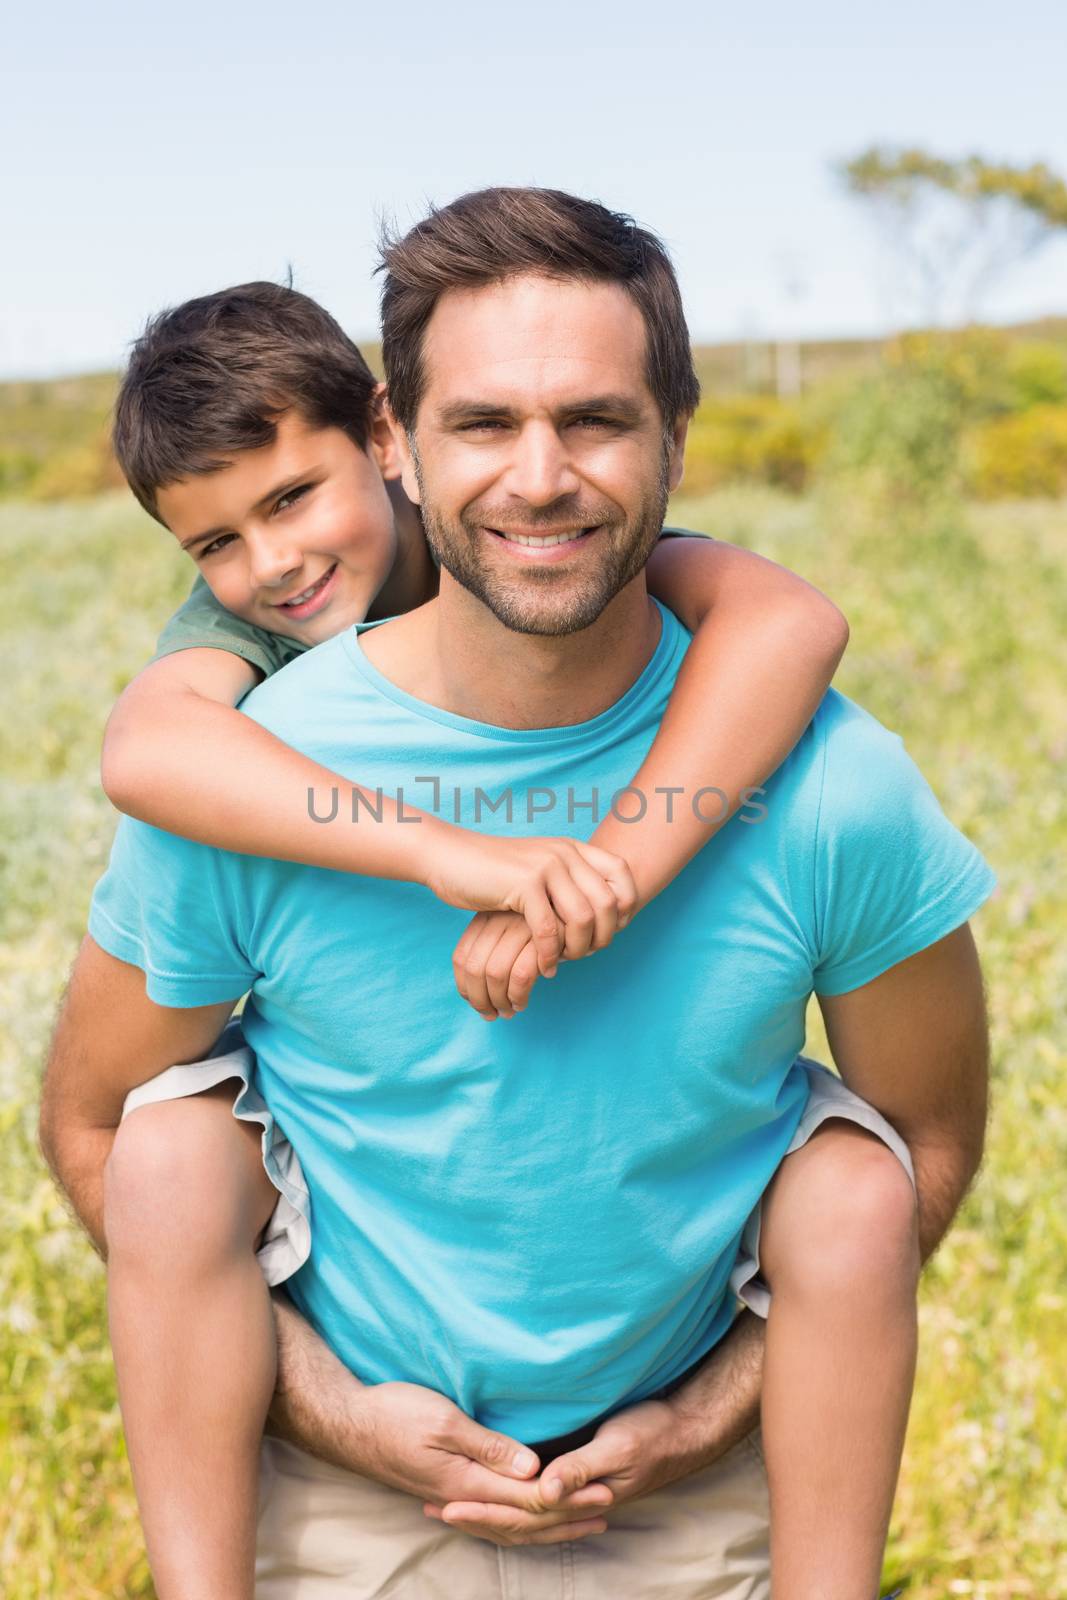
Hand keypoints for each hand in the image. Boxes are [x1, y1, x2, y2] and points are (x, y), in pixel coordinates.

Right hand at [351, 1381, 611, 1542]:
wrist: (348, 1424)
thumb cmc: (394, 1413)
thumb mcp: (443, 1420)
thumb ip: (488, 1445)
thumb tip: (532, 1467)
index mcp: (467, 1482)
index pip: (528, 1497)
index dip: (569, 1495)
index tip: (603, 1490)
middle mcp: (463, 1496)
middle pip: (524, 1517)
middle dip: (567, 1513)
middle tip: (605, 1509)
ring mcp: (453, 1495)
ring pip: (508, 1520)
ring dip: (547, 1521)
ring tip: (577, 1519)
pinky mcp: (445, 1487)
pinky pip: (490, 1514)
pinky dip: (516, 1521)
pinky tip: (523, 1518)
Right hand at [422, 829, 636, 981]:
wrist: (449, 857)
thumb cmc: (493, 872)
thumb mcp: (539, 870)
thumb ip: (569, 884)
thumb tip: (604, 915)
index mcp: (573, 848)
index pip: (622, 876)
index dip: (626, 908)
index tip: (610, 931)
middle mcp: (564, 852)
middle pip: (608, 903)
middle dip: (603, 937)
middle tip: (585, 955)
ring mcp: (545, 866)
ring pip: (583, 918)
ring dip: (577, 949)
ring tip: (565, 962)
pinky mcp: (523, 884)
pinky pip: (549, 929)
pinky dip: (550, 955)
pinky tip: (545, 967)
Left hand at [433, 1397, 706, 1544]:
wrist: (686, 1430)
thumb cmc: (652, 1433)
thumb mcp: (616, 1445)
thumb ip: (580, 1466)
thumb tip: (542, 1490)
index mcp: (577, 1497)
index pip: (522, 1513)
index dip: (485, 1511)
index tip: (449, 1507)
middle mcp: (572, 1501)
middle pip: (517, 1519)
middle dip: (477, 1516)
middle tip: (436, 1512)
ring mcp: (576, 1491)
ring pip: (524, 1514)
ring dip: (490, 1513)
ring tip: (455, 1509)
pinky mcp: (579, 1476)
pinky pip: (536, 1499)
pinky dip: (513, 1502)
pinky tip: (500, 1494)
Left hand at [451, 911, 541, 1019]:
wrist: (584, 905)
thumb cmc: (546, 927)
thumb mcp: (513, 933)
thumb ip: (494, 952)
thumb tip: (473, 995)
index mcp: (486, 917)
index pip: (461, 957)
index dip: (464, 987)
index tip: (475, 1004)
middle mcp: (500, 919)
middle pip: (475, 968)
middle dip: (480, 1000)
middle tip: (490, 1015)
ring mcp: (521, 927)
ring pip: (495, 974)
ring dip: (499, 1001)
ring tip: (508, 1012)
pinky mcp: (543, 938)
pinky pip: (521, 976)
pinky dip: (519, 996)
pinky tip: (523, 1003)